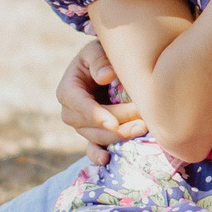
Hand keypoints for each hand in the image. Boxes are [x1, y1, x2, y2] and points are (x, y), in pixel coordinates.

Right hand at [56, 39, 146, 165]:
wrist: (104, 68)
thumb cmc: (100, 57)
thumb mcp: (96, 50)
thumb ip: (99, 60)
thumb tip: (106, 76)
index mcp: (68, 90)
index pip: (79, 105)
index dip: (95, 115)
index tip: (112, 122)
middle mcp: (71, 112)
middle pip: (91, 124)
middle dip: (117, 125)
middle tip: (142, 120)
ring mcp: (82, 126)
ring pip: (97, 136)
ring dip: (119, 136)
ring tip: (143, 129)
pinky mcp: (93, 134)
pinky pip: (93, 148)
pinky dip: (98, 155)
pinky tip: (107, 160)